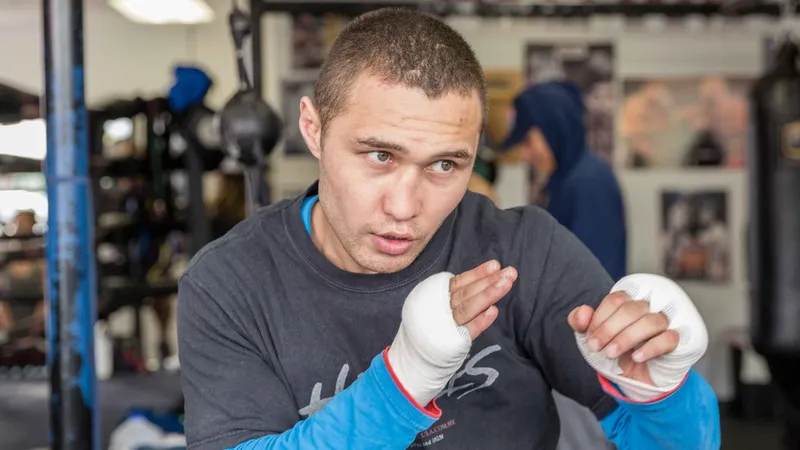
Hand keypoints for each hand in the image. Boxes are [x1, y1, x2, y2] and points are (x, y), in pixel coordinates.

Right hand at [387, 261, 516, 406]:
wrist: (412, 356)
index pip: (460, 282)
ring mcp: (446, 324)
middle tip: (510, 273)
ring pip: (468, 307)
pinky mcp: (452, 342)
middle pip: (467, 292)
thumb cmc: (430, 326)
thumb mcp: (436, 304)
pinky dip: (480, 321)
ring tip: (506, 284)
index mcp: (436, 295)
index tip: (496, 264)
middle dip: (489, 281)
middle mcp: (441, 307)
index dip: (478, 273)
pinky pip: (468, 330)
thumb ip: (457, 293)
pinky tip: (494, 312)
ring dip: (488, 295)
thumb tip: (488, 277)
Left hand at [568, 291, 679, 385]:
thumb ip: (580, 322)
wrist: (639, 380)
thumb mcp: (593, 338)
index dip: (600, 318)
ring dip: (626, 338)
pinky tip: (636, 358)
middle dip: (609, 329)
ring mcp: (668, 323)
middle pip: (631, 309)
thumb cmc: (617, 353)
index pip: (616, 299)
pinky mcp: (680, 341)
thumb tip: (582, 312)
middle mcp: (651, 308)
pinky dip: (651, 348)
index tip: (589, 338)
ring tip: (611, 354)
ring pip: (651, 321)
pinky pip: (669, 338)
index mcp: (630, 302)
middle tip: (595, 347)